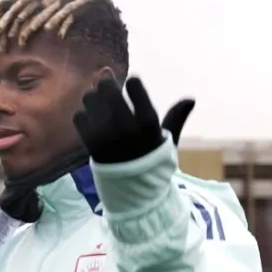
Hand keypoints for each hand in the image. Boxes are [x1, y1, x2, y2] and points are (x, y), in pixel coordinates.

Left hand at [73, 77, 194, 163]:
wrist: (136, 192)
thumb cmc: (153, 161)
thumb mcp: (168, 141)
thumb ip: (176, 117)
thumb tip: (191, 98)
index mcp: (148, 124)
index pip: (135, 88)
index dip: (132, 83)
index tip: (132, 82)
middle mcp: (128, 129)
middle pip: (109, 91)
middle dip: (106, 82)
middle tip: (105, 79)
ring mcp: (108, 137)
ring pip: (91, 101)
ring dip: (92, 96)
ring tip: (96, 99)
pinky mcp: (92, 146)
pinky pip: (79, 118)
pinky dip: (82, 114)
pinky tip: (89, 117)